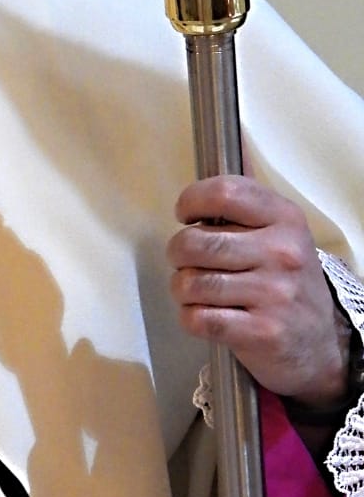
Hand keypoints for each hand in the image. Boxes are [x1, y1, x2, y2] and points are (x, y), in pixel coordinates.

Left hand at [167, 175, 350, 408]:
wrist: (319, 345)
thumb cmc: (283, 280)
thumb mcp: (279, 232)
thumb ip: (245, 203)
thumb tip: (230, 150)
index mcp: (285, 218)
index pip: (224, 192)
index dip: (191, 201)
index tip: (187, 217)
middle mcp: (282, 252)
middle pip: (194, 242)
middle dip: (177, 254)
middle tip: (188, 262)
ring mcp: (275, 294)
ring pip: (190, 283)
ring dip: (182, 290)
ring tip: (198, 292)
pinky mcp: (262, 333)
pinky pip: (197, 319)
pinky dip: (190, 318)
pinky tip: (206, 315)